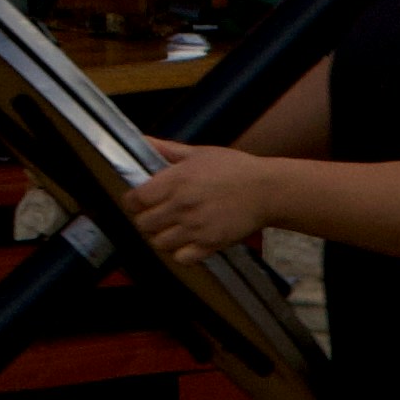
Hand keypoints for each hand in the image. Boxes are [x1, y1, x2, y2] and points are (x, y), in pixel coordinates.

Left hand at [119, 144, 285, 260]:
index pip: (135, 200)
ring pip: (159, 243)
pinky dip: (179, 253)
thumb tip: (143, 141)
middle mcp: (182, 206)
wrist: (267, 190)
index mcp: (176, 181)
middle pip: (143, 224)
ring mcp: (195, 228)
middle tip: (153, 214)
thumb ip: (166, 150)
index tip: (137, 201)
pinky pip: (181, 258)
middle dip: (144, 219)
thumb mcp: (198, 152)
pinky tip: (184, 242)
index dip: (132, 201)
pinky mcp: (210, 244)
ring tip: (169, 228)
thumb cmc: (235, 169)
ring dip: (160, 237)